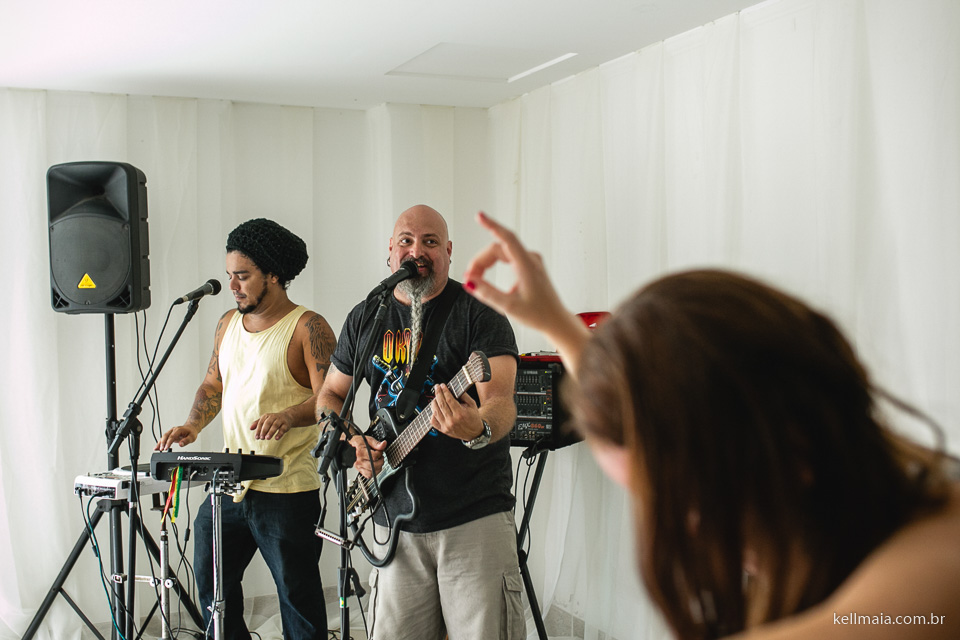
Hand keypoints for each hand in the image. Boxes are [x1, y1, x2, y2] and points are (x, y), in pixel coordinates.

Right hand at [155, 425, 198, 450]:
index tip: (165, 448)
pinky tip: (157, 447)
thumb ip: (186, 441)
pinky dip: (160, 443)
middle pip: (165, 436)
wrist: (191, 428)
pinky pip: (164, 438)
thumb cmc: (191, 432)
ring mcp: (171, 432)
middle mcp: (173, 430)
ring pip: (163, 437)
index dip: (168, 443)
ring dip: (159, 443)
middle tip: (161, 449)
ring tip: (156, 449)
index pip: (172, 436)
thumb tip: (180, 444)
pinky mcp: (170, 435)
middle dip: (162, 443)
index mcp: (178, 430)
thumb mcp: (192, 437)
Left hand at [249, 411, 294, 439]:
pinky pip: (283, 429)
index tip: (257, 437)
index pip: (261, 422)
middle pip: (268, 423)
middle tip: (261, 438)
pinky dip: (279, 434)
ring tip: (267, 438)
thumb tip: (250, 428)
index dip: (258, 430)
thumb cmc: (273, 420)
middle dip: (264, 430)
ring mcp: (280, 420)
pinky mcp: (286, 424)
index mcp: (267, 416)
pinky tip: (276, 438)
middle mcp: (273, 416)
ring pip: (275, 425)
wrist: (287, 417)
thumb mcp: (265, 420)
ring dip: (271, 432)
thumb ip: (257, 423)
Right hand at [349, 435, 386, 478]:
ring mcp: (359, 467)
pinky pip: (369, 475)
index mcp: (360, 452)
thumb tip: (383, 444)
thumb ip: (376, 443)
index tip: (379, 450)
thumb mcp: (368, 440)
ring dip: (378, 467)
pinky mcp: (360, 470)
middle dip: (380, 461)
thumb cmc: (358, 443)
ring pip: (372, 472)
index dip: (380, 453)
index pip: (374, 456)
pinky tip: (374, 466)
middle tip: (379, 456)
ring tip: (377, 461)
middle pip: (374, 465)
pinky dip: (373, 472)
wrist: (351, 447)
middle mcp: (359, 461)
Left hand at [430, 383, 483, 440]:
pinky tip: (435, 409)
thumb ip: (464, 396)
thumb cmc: (473, 418)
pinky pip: (433, 421)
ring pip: (435, 411)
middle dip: (438, 393)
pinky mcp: (443, 430)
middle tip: (437, 387)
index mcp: (460, 414)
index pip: (449, 399)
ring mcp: (446, 426)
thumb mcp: (472, 405)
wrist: (474, 433)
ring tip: (435, 397)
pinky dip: (432, 414)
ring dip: (434, 402)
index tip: (443, 386)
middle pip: (441, 404)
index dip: (444, 391)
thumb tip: (454, 389)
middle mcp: (452, 421)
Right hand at [463, 212, 574, 335]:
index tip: (479, 216)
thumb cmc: (539, 315)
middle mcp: (530, 259)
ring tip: (475, 280)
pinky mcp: (529, 267)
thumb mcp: (509, 307)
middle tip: (470, 279)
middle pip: (498, 249)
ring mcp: (531, 262)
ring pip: (502, 253)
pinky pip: (508, 258)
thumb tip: (469, 282)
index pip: (506, 238)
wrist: (556, 321)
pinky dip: (495, 265)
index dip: (491, 225)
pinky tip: (486, 276)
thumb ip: (487, 293)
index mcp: (527, 265)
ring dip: (486, 264)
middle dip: (481, 261)